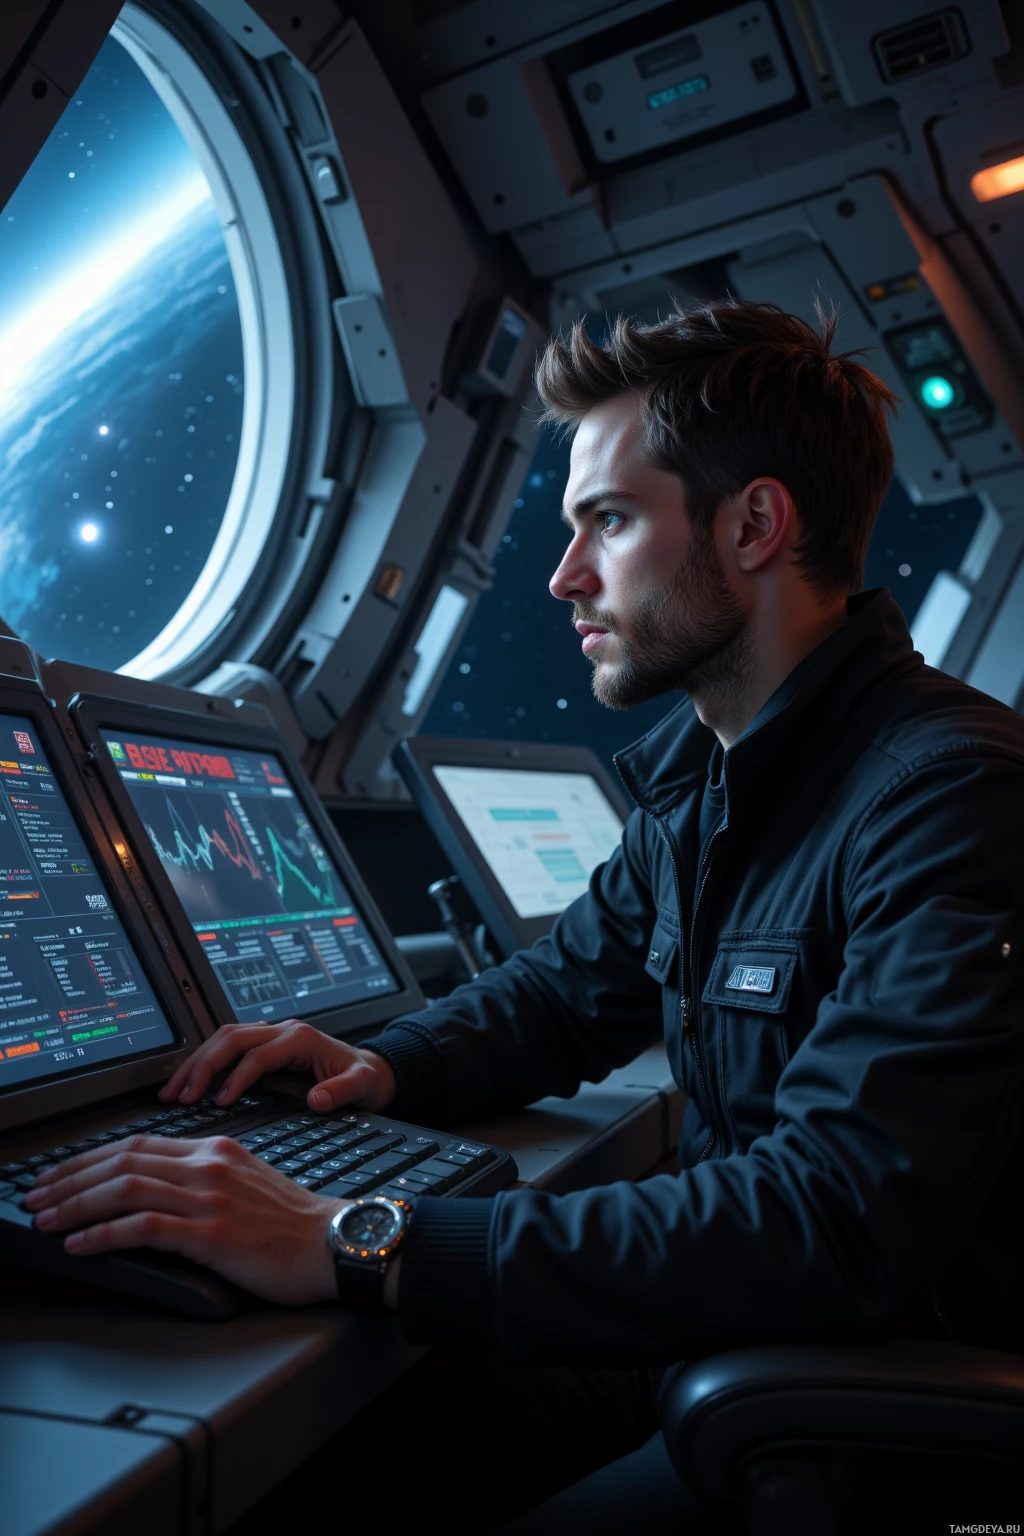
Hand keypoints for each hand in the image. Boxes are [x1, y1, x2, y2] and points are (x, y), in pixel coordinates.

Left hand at [25, 1135, 348, 1303]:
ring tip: (46, 1219)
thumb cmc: (294, 1224)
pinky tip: (81, 1243)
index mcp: (216, 1149)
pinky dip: (103, 1234)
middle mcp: (208, 1165)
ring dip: (75, 1204)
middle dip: (70, 1178)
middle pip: (123, 1160)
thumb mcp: (246, 1184)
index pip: (138, 1144)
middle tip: (37, 1195)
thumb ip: (203, 1180)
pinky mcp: (211, 1234)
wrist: (334, 1243)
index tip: (61, 1175)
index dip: (91, 1158)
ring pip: (125, 1188)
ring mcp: (209, 1198)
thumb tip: (154, 1195)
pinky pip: (143, 1226)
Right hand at [158, 1020, 396, 1113]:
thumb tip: (316, 1100)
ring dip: (196, 1063)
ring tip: (172, 1092)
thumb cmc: (363, 1078)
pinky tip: (188, 1085)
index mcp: (301, 1038)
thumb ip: (342, 1092)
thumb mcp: (362, 1086)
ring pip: (223, 1039)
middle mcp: (282, 1031)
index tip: (219, 1102)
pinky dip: (205, 1064)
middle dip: (202, 1066)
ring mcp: (271, 1036)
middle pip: (231, 1038)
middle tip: (179, 1096)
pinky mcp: (263, 1047)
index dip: (237, 1077)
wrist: (368, 1071)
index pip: (258, 1054)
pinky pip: (227, 1049)